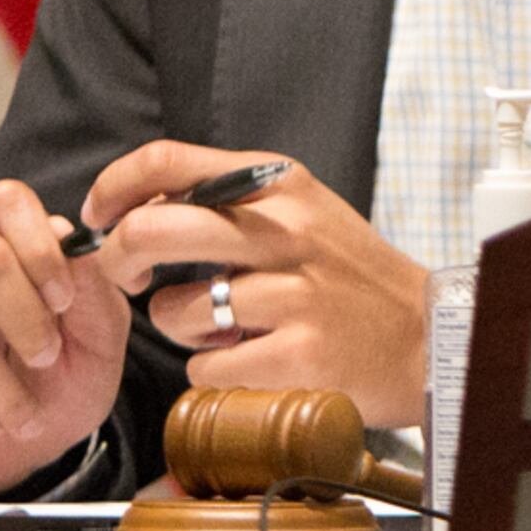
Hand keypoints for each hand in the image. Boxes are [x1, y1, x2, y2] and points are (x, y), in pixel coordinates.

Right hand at [0, 177, 135, 496]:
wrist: (20, 451)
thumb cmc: (62, 380)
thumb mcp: (99, 336)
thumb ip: (92, 287)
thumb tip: (70, 239)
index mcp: (5, 240)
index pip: (7, 201)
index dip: (40, 248)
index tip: (64, 301)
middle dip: (25, 316)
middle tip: (47, 358)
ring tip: (23, 415)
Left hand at [78, 143, 432, 428]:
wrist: (429, 338)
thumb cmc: (351, 279)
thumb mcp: (304, 213)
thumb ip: (231, 201)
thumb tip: (135, 206)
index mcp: (283, 185)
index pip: (168, 160)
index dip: (114, 188)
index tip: (101, 217)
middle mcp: (289, 231)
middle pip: (152, 229)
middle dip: (117, 259)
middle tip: (129, 279)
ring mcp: (296, 295)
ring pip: (172, 310)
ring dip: (179, 328)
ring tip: (222, 329)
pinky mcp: (299, 355)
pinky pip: (206, 365)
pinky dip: (215, 370)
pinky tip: (251, 361)